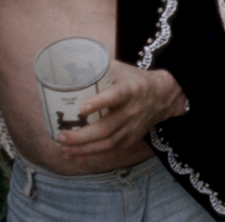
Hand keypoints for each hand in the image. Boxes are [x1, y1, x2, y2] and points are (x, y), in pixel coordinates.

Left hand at [56, 61, 187, 159]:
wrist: (163, 96)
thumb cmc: (134, 79)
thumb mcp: (120, 69)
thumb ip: (99, 69)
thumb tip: (68, 69)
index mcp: (130, 89)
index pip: (116, 96)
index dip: (100, 103)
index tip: (82, 109)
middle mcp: (132, 110)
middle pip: (107, 128)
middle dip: (82, 136)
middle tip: (61, 136)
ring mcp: (132, 127)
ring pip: (107, 143)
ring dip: (83, 149)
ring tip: (63, 149)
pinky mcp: (130, 138)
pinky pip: (110, 150)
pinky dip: (91, 154)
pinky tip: (75, 155)